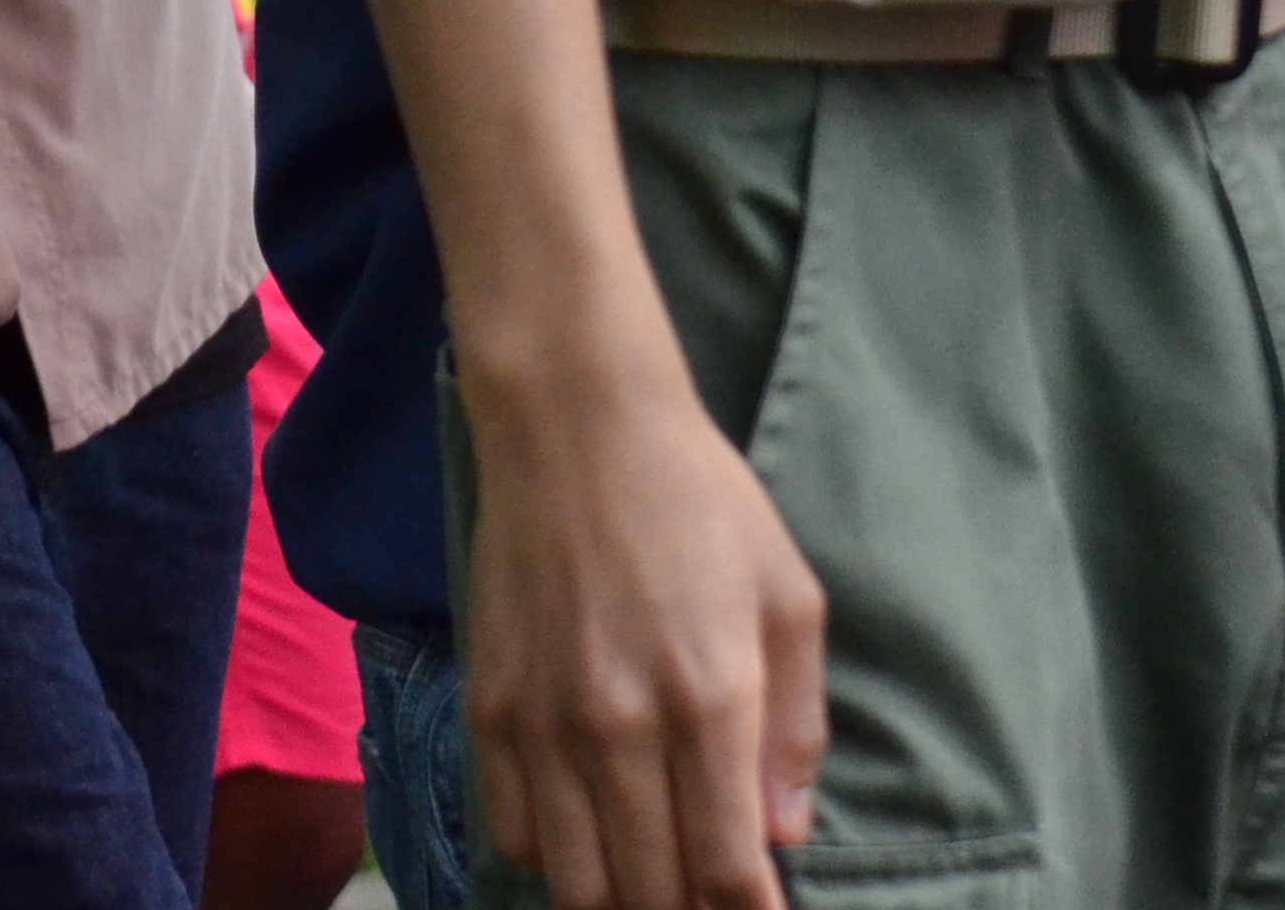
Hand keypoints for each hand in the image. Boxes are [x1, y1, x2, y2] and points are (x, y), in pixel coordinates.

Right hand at [461, 371, 827, 909]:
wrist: (575, 423)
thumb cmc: (699, 500)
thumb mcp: (788, 599)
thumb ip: (796, 728)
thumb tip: (782, 836)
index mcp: (710, 701)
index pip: (726, 873)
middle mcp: (619, 726)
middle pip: (650, 895)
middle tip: (708, 893)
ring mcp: (542, 722)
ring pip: (576, 884)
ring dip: (622, 899)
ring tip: (651, 881)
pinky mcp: (488, 705)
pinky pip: (513, 831)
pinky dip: (553, 859)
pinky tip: (588, 837)